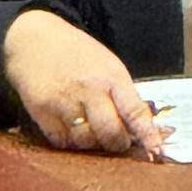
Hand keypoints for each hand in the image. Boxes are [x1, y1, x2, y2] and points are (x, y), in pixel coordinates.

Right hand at [3, 9, 169, 159]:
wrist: (34, 40)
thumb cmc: (76, 53)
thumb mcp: (107, 65)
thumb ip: (121, 93)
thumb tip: (138, 127)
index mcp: (111, 76)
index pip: (135, 111)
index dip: (148, 134)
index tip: (157, 150)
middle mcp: (89, 90)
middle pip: (110, 133)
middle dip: (117, 144)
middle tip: (117, 142)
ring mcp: (64, 102)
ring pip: (85, 141)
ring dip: (92, 143)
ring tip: (90, 129)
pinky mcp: (42, 111)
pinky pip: (61, 141)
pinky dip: (69, 141)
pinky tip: (70, 128)